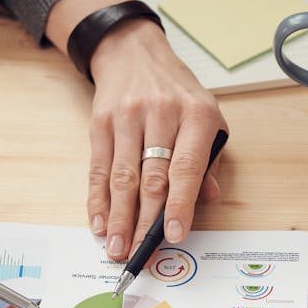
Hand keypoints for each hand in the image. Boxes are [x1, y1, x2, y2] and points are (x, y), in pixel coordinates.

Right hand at [87, 18, 225, 259]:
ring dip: (118, 217)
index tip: (175, 235)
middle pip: (151, 178)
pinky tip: (99, 222)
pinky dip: (98, 199)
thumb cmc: (178, 94)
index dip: (180, 205)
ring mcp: (128, 117)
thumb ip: (209, 161)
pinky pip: (99, 168)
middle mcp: (162, 114)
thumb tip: (207, 200)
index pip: (187, 168)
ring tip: (116, 247)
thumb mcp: (207, 118)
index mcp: (196, 115)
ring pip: (122, 177)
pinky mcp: (101, 122)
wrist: (135, 54)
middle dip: (144, 221)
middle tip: (139, 253)